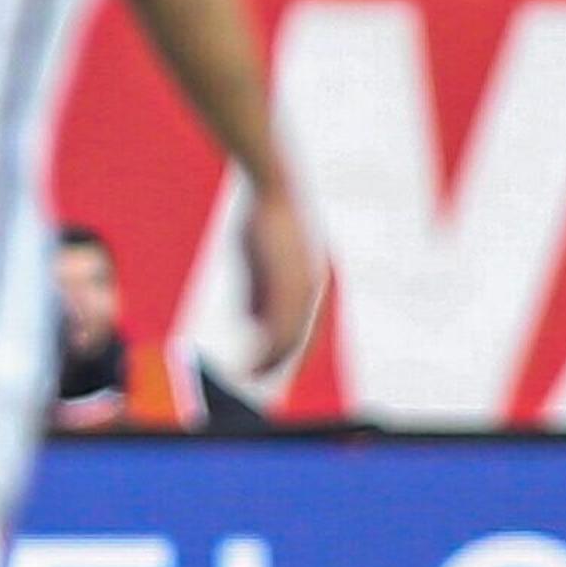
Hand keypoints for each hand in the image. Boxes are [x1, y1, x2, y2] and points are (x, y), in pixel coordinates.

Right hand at [238, 181, 323, 378]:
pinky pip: (279, 328)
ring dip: (270, 360)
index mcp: (313, 281)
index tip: (275, 367)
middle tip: (259, 378)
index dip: (295, 351)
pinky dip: (265, 350)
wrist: (275, 188)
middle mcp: (315, 288)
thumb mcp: (261, 260)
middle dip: (282, 361)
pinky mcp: (291, 286)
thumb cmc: (264, 217)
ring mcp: (305, 287)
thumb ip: (260, 292)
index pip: (311, 326)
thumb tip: (255, 323)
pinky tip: (250, 359)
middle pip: (303, 337)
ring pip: (291, 337)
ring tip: (250, 374)